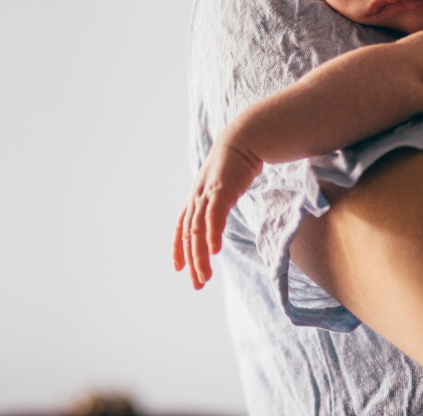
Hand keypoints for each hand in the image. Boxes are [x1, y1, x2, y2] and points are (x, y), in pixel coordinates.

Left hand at [172, 134, 262, 288]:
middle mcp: (197, 197)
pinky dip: (212, 234)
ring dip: (200, 256)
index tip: (179, 269)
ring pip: (197, 230)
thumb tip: (221, 218)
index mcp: (197, 198)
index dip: (178, 248)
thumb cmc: (237, 164)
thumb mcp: (224, 187)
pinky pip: (213, 216)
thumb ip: (219, 203)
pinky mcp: (221, 190)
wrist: (244, 139)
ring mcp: (207, 194)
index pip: (181, 227)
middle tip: (197, 284)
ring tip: (204, 276)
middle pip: (188, 235)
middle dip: (191, 262)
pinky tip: (215, 251)